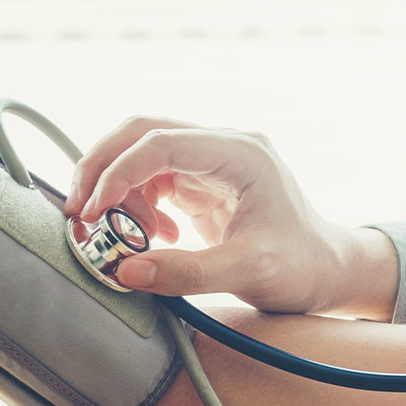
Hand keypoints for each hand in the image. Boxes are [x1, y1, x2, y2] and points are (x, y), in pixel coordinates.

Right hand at [64, 117, 398, 318]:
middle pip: (143, 131)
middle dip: (102, 167)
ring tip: (127, 237)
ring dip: (120, 191)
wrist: (327, 271)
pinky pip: (153, 178)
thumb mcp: (248, 273)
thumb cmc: (300, 268)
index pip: (161, 142)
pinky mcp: (204, 180)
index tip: (92, 212)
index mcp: (243, 154)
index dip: (118, 172)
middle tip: (78, 212)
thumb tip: (124, 270)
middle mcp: (226, 145)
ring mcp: (213, 159)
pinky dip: (138, 204)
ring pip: (142, 153)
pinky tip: (156, 238)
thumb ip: (187, 273)